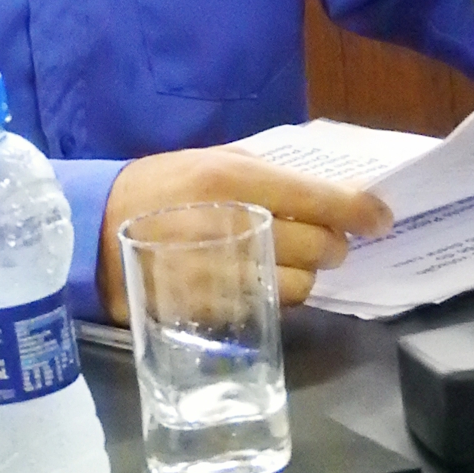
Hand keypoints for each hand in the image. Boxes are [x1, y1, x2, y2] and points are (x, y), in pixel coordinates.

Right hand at [97, 148, 391, 320]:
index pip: (323, 200)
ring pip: (301, 287)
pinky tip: (253, 284)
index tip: (381, 219)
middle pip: (321, 248)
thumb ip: (272, 179)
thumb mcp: (211, 161)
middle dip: (333, 246)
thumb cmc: (160, 188)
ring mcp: (221, 273)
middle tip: (324, 241)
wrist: (92, 232)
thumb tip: (338, 195)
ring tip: (282, 263)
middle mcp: (233, 224)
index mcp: (236, 179)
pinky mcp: (209, 309)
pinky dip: (272, 299)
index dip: (362, 212)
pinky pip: (267, 311)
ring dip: (304, 277)